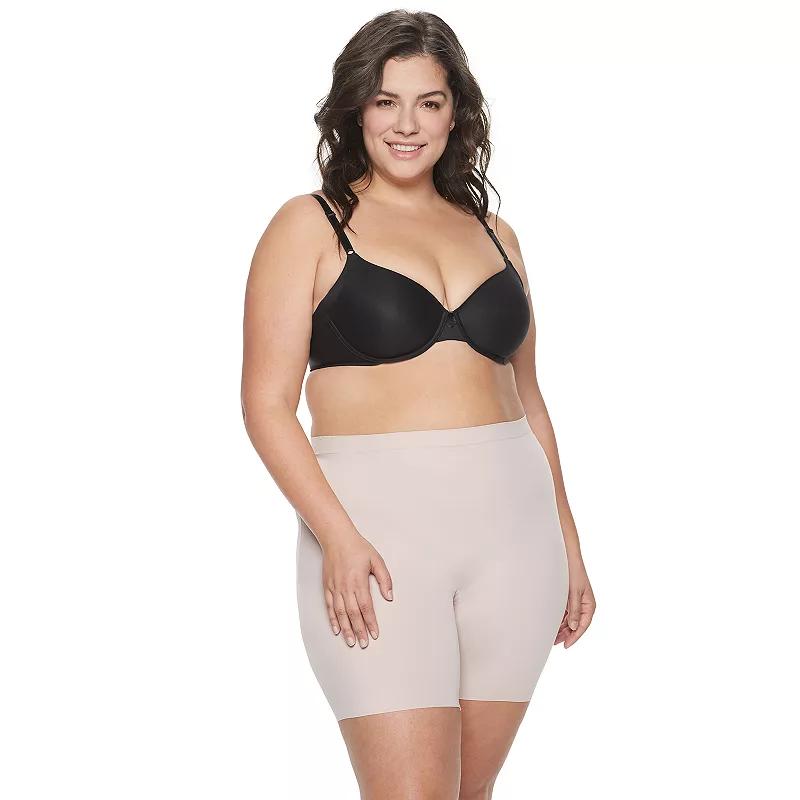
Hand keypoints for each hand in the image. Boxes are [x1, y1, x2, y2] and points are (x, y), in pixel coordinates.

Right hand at [321, 532, 393, 648]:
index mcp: (359, 581)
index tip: (375, 634)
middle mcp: (345, 587)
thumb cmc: (357, 547)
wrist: (336, 538)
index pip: (366, 607)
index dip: (371, 622)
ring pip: (340, 613)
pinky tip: (336, 629)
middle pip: (353, 614)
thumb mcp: (377, 560)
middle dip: (359, 630)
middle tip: (364, 644)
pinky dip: (332, 619)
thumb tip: (389, 596)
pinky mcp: (327, 587)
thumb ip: (385, 579)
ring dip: (346, 629)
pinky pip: (329, 607)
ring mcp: (335, 588)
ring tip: (351, 642)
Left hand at [555, 552, 594, 648]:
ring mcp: (577, 602)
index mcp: (589, 605)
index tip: (566, 645)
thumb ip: (574, 611)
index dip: (575, 636)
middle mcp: (585, 605)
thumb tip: (574, 627)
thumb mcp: (574, 593)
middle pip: (576, 624)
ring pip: (571, 620)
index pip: (583, 625)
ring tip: (553, 636)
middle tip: (555, 642)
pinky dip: (560, 619)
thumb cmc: (574, 572)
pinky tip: (553, 624)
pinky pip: (566, 613)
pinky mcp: (570, 598)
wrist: (568, 557)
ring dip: (562, 628)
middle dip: (567, 634)